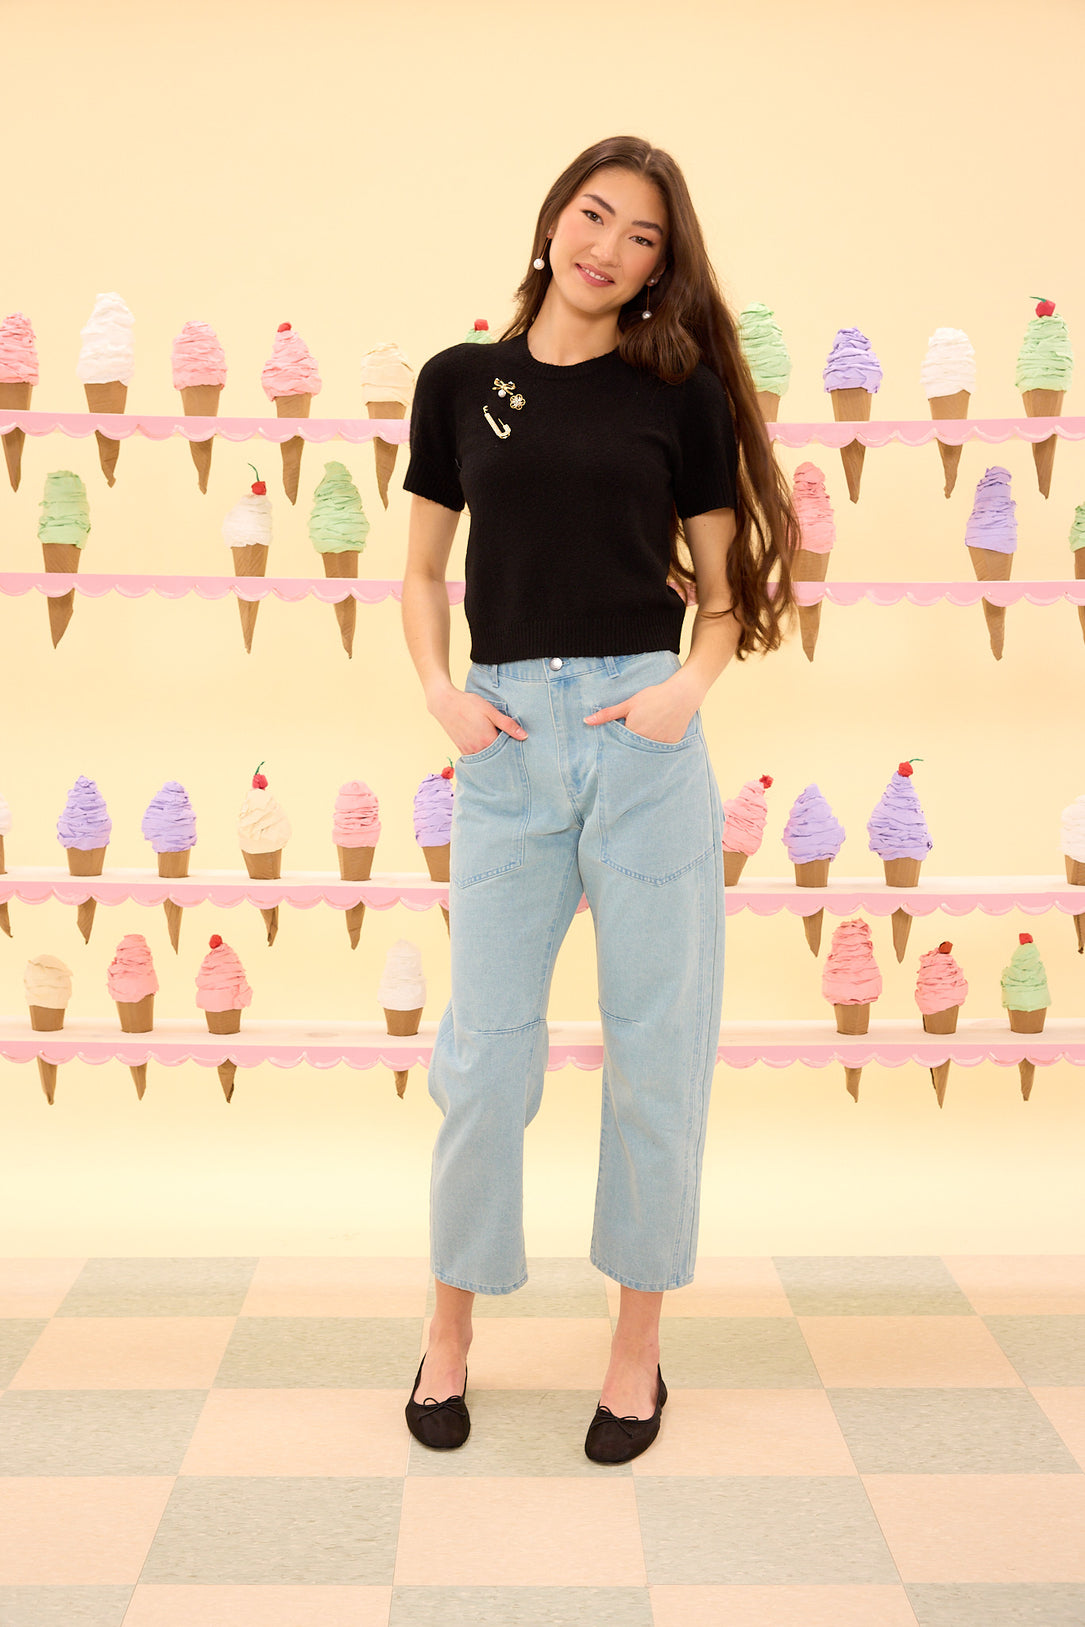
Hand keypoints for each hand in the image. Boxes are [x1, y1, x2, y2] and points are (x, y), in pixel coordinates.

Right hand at [428, 684, 527, 756]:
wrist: (444, 704)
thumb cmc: (469, 704)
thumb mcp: (491, 711)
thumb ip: (508, 725)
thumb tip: (524, 736)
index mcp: (488, 740)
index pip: (506, 751)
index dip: (513, 747)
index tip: (517, 743)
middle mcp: (478, 749)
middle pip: (496, 756)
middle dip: (503, 753)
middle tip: (508, 745)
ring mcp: (468, 750)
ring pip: (485, 758)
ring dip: (491, 754)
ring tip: (496, 744)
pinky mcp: (461, 749)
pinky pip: (475, 756)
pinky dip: (482, 753)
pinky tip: (485, 745)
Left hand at [583, 674, 697, 743]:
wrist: (682, 695)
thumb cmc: (654, 697)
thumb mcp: (628, 704)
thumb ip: (607, 715)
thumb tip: (586, 721)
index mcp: (632, 733)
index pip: (619, 743)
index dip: (617, 739)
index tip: (619, 734)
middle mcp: (645, 743)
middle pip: (632, 749)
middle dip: (629, 744)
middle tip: (635, 733)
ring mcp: (659, 745)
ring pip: (645, 751)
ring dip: (643, 746)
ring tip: (648, 731)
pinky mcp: (671, 745)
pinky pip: (660, 750)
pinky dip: (657, 746)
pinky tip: (659, 733)